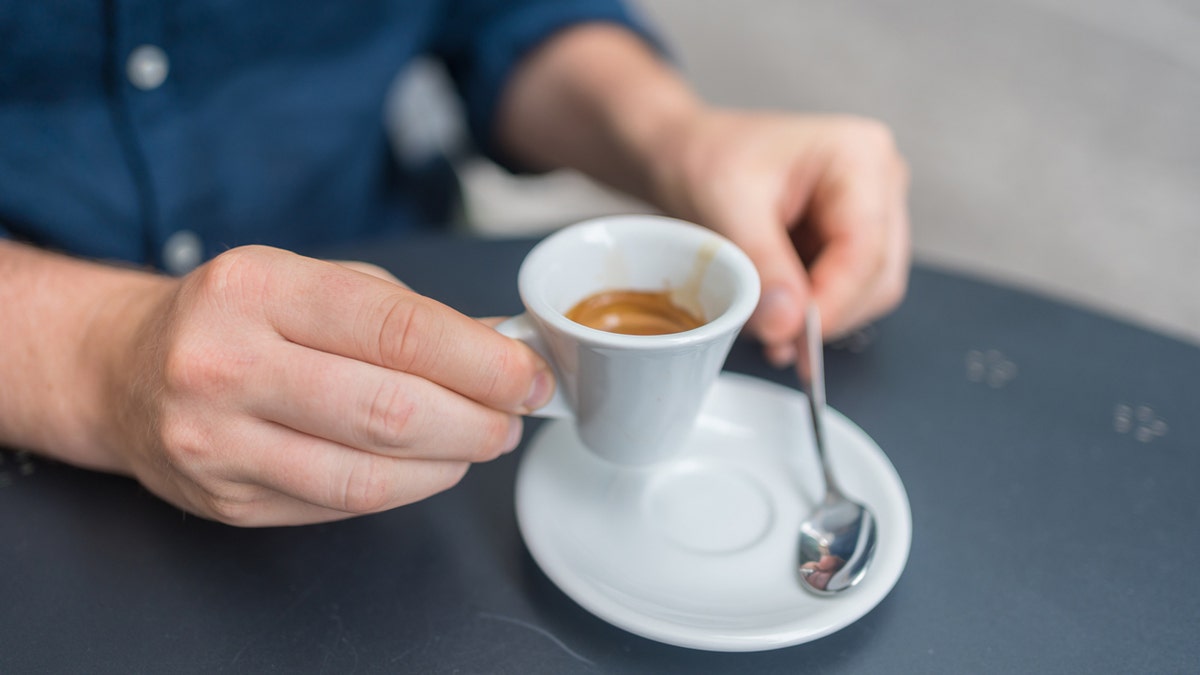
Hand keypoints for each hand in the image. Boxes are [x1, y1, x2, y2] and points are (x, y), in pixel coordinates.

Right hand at [106, 246, 552, 525]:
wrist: (123, 369)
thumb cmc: (236, 317)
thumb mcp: (312, 284)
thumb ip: (405, 315)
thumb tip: (500, 349)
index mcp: (256, 289)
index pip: (397, 330)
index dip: (482, 361)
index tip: (529, 376)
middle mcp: (224, 364)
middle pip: (390, 412)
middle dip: (478, 421)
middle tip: (513, 417)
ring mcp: (217, 441)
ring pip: (368, 475)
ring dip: (449, 464)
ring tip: (478, 442)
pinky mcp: (224, 501)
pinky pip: (340, 506)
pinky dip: (402, 489)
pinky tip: (425, 465)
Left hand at [650, 110, 910, 363]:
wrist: (691, 153)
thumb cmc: (708, 158)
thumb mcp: (728, 207)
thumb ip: (763, 267)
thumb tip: (788, 325)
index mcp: (859, 156)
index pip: (865, 249)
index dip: (831, 301)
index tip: (787, 334)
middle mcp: (879, 180)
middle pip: (877, 275)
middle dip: (825, 313)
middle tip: (770, 334)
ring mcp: (873, 209)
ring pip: (870, 291)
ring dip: (821, 316)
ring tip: (766, 319)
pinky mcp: (855, 237)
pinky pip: (851, 291)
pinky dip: (815, 310)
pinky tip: (777, 312)